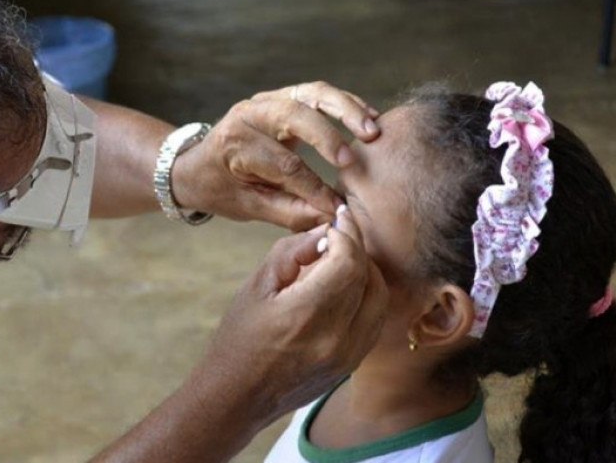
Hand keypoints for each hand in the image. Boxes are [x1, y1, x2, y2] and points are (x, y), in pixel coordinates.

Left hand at [171, 82, 379, 230]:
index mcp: (235, 143)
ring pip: (313, 93)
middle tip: (352, 160)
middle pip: (296, 116)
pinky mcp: (284, 96)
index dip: (314, 188)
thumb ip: (288, 211)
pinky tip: (369, 117)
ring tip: (372, 130)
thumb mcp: (247, 207)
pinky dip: (345, 103)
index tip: (336, 208)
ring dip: (346, 109)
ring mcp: (268, 100)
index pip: (284, 165)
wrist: (197, 164)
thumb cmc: (221, 188)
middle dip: (328, 137)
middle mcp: (250, 114)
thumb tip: (329, 217)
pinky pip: (318, 93)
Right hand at [190, 206, 388, 425]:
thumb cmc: (238, 340)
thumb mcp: (256, 287)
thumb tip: (322, 231)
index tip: (337, 219)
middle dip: (358, 248)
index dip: (347, 234)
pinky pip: (373, 320)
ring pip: (378, 298)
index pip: (348, 261)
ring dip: (366, 271)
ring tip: (342, 256)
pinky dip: (366, 295)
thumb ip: (291, 253)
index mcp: (306, 315)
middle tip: (340, 232)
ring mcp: (348, 356)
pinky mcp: (351, 365)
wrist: (237, 398)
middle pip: (368, 277)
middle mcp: (335, 338)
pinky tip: (345, 285)